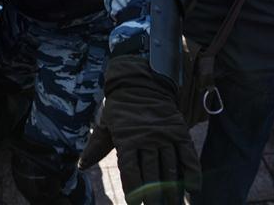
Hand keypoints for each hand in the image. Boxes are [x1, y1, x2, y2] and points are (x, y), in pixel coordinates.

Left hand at [80, 55, 200, 203]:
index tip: (134, 203)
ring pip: (170, 168)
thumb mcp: (106, 124)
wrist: (143, 81)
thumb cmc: (121, 107)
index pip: (131, 169)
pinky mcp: (179, 131)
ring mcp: (165, 135)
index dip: (133, 188)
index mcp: (127, 138)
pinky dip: (192, 172)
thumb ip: (95, 147)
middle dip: (154, 196)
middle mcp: (147, 138)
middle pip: (152, 173)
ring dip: (173, 191)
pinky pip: (187, 154)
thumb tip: (81, 167)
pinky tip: (192, 190)